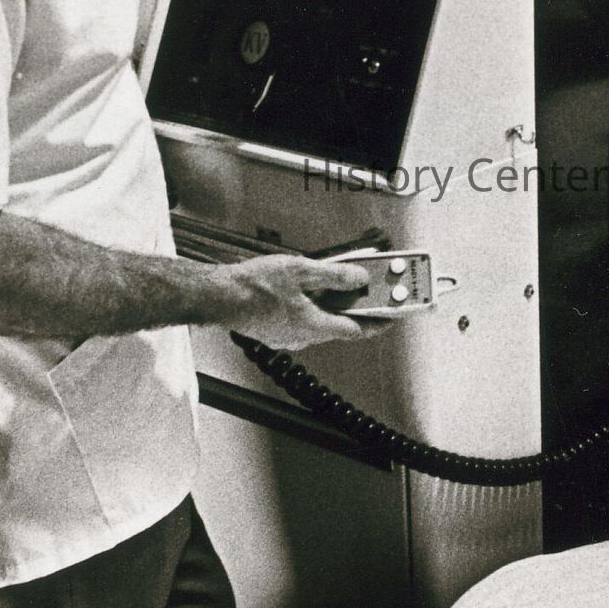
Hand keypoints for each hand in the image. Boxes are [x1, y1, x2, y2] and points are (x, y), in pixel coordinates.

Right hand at [221, 255, 371, 349]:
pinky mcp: (275, 331)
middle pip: (339, 325)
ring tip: (337, 284)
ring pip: (320, 322)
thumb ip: (333, 275)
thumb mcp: (299, 271)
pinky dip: (312, 307)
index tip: (391, 317)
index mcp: (313, 325)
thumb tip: (358, 279)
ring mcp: (287, 336)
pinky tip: (307, 290)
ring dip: (332, 306)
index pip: (357, 330)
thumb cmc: (251, 287)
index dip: (378, 322)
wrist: (216, 297)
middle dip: (355, 309)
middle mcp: (302, 336)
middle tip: (368, 293)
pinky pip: (302, 321)